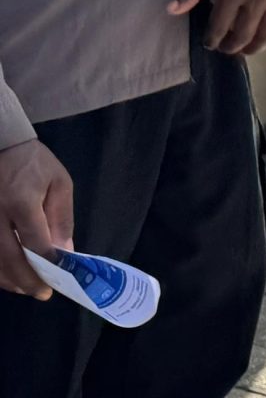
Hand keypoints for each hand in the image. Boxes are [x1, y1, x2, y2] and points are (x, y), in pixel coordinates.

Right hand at [0, 139, 73, 298]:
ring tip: (26, 288)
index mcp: (21, 202)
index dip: (48, 262)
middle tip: (42, 293)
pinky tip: (7, 276)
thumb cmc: (33, 163)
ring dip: (8, 279)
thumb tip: (65, 251)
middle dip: (27, 281)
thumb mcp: (58, 183)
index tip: (62, 275)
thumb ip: (61, 218)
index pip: (35, 242)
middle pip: (9, 258)